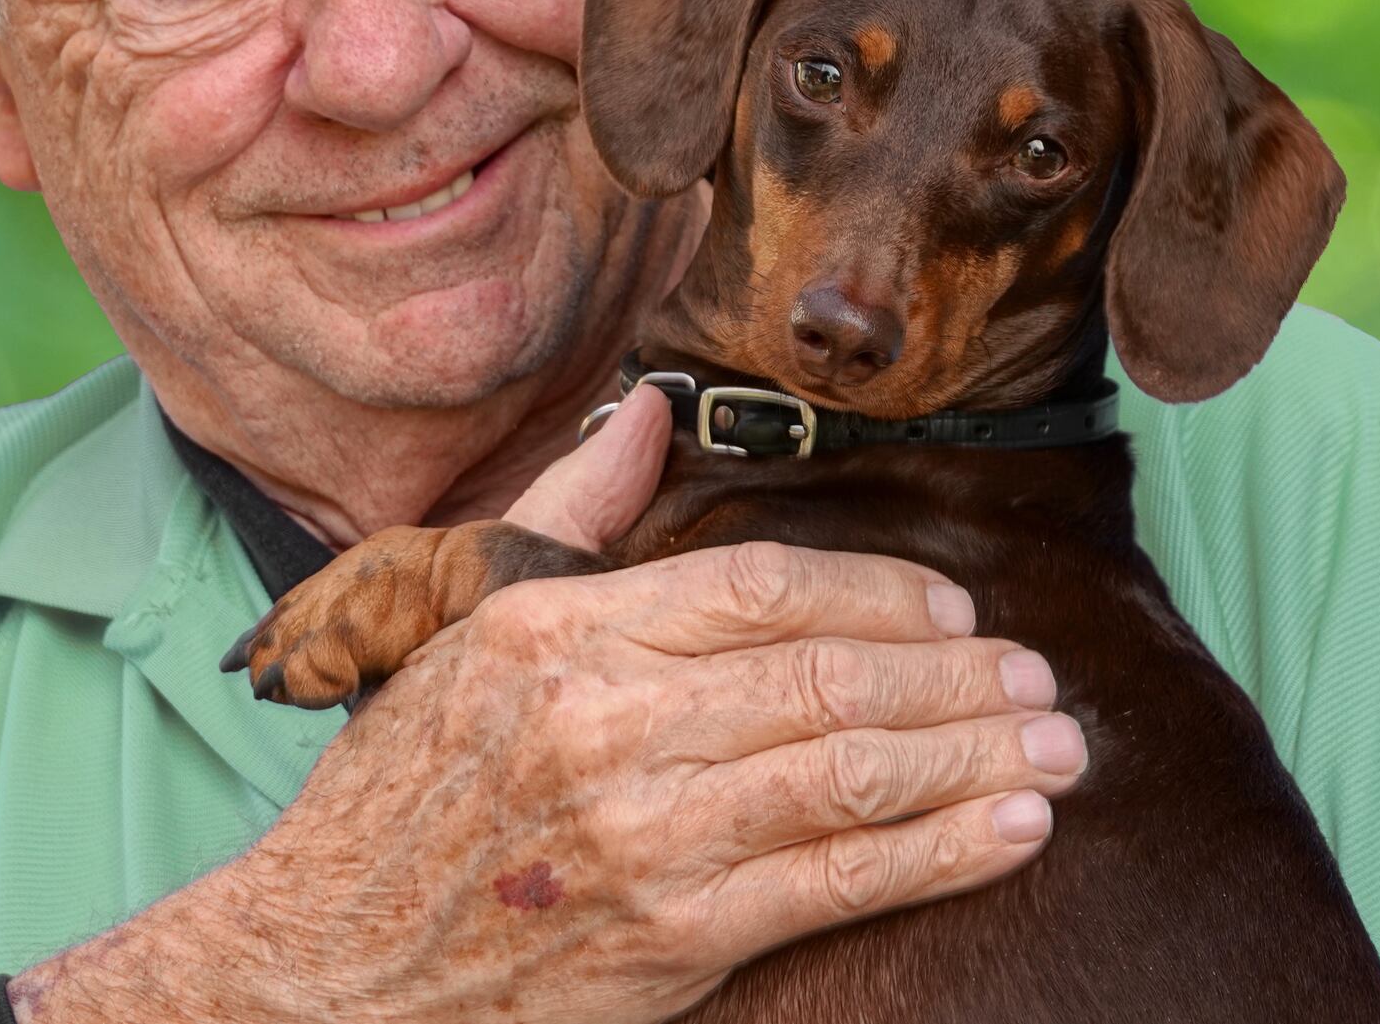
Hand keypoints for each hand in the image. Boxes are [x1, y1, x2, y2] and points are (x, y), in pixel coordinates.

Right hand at [8, 402, 1083, 1022]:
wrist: (319, 977)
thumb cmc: (397, 803)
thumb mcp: (461, 635)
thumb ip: (570, 517)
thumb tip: (649, 413)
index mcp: (555, 633)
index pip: (758, 585)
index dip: (878, 592)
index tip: (954, 606)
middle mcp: (601, 721)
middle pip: (825, 676)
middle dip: (956, 678)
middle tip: (1041, 680)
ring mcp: (638, 833)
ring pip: (847, 774)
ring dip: (973, 759)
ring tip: (1060, 753)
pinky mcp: (666, 937)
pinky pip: (831, 883)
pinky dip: (934, 854)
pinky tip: (1007, 834)